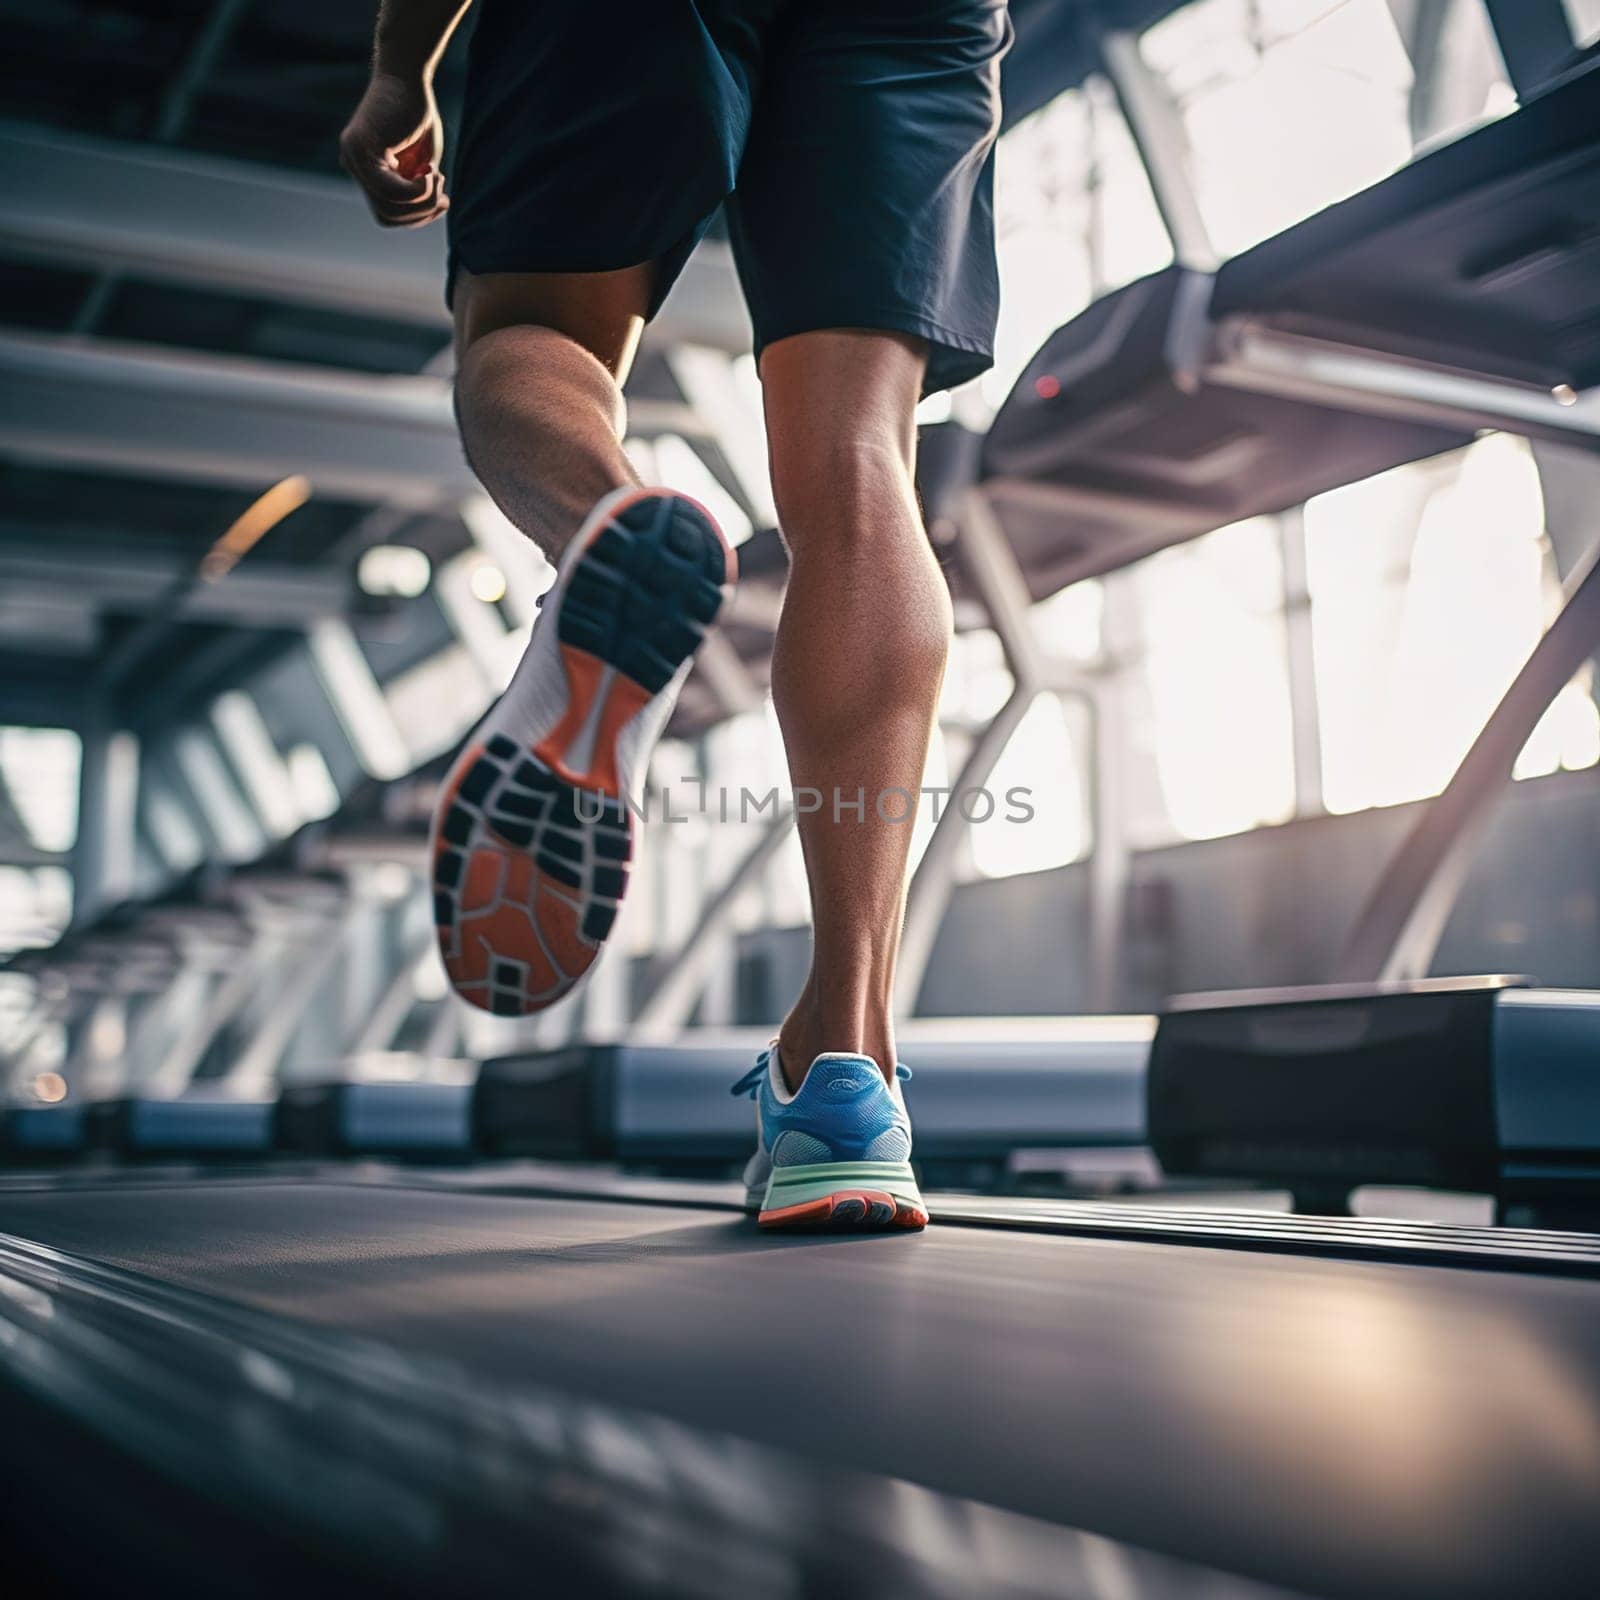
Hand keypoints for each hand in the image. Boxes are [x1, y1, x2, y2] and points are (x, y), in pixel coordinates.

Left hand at [340, 71, 447, 228]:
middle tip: (443, 195)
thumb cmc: (417, 113)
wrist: (407, 75)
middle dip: (421, 214)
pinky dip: (416, 191)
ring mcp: (354, 158)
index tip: (442, 200)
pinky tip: (431, 173)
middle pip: (387, 217)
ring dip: (422, 201)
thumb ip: (414, 188)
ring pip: (389, 208)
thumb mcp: (420, 161)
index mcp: (365, 170)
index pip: (387, 214)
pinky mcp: (363, 150)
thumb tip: (420, 212)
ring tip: (438, 178)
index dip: (417, 218)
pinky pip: (390, 192)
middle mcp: (353, 165)